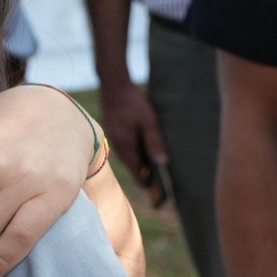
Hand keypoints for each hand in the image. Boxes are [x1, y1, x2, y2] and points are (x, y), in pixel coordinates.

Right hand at [98, 78, 171, 207]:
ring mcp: (114, 136)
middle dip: (143, 173)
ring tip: (152, 166)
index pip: (136, 170)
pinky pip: (124, 145)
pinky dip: (134, 150)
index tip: (155, 192)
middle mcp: (117, 144)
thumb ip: (155, 142)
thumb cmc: (133, 102)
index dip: (146, 182)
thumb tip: (163, 163)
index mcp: (126, 145)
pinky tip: (142, 147)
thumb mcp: (149, 121)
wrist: (113, 84)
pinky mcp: (114, 129)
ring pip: (128, 155)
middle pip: (131, 164)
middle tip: (156, 182)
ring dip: (139, 161)